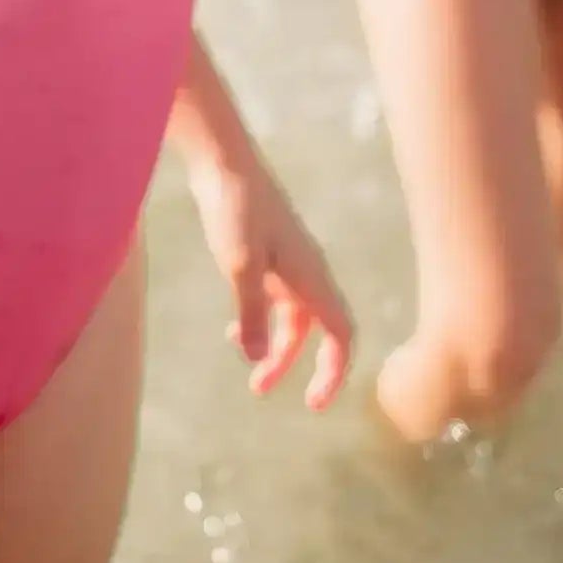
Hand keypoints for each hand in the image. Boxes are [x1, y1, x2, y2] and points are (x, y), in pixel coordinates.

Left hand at [188, 153, 352, 410]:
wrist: (222, 160)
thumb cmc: (235, 207)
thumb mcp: (240, 265)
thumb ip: (251, 313)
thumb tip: (254, 359)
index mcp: (311, 276)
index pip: (341, 334)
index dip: (334, 372)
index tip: (313, 402)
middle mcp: (306, 272)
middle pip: (315, 333)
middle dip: (293, 365)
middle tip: (260, 391)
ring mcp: (286, 262)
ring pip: (291, 319)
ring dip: (273, 347)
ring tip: (248, 372)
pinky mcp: (265, 252)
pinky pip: (273, 300)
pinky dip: (259, 321)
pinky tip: (234, 331)